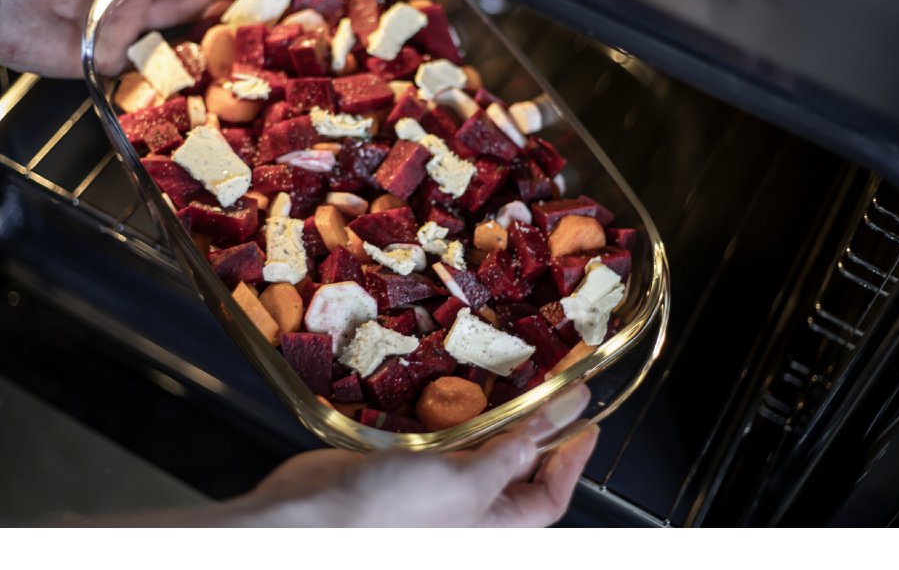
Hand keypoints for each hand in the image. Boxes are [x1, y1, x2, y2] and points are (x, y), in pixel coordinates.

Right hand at [71, 384, 597, 526]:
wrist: (313, 514)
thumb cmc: (393, 514)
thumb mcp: (468, 484)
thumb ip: (513, 453)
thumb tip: (562, 419)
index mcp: (492, 528)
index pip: (548, 496)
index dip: (571, 457)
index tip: (586, 418)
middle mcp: (468, 509)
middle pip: (515, 466)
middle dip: (534, 426)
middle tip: (551, 382)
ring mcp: (434, 484)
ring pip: (477, 444)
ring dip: (493, 410)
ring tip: (510, 372)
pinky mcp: (403, 460)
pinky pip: (438, 432)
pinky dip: (450, 408)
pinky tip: (454, 379)